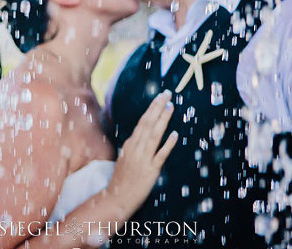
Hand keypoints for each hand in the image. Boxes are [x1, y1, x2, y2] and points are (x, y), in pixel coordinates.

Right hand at [107, 90, 177, 216]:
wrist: (117, 198)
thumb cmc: (121, 178)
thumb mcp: (124, 157)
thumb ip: (132, 145)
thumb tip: (140, 134)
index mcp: (130, 144)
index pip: (142, 122)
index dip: (152, 108)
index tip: (160, 97)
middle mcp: (135, 149)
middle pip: (148, 124)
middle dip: (158, 107)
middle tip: (167, 94)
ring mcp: (143, 159)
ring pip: (154, 135)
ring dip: (163, 120)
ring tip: (171, 106)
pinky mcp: (150, 171)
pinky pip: (160, 155)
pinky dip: (167, 144)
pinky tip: (175, 134)